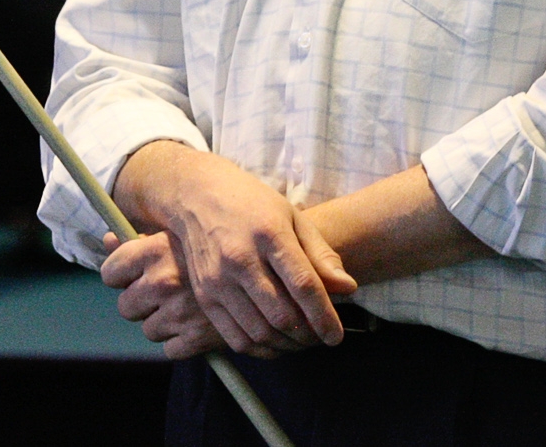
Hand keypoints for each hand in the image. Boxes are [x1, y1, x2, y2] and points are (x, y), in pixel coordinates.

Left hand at [101, 231, 230, 358]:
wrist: (272, 265)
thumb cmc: (222, 243)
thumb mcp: (182, 233)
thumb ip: (141, 240)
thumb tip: (107, 240)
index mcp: (157, 249)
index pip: (111, 272)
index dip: (119, 276)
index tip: (133, 277)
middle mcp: (164, 279)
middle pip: (126, 306)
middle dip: (141, 304)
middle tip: (164, 296)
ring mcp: (180, 310)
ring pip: (149, 330)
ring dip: (164, 324)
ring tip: (187, 309)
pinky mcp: (197, 337)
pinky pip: (171, 349)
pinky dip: (184, 342)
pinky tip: (199, 325)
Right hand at [110, 142, 355, 357]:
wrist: (196, 195)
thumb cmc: (253, 204)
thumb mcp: (293, 217)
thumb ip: (321, 254)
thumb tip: (348, 288)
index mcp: (269, 233)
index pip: (303, 285)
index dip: (324, 316)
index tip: (336, 336)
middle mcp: (241, 259)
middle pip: (282, 314)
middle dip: (308, 335)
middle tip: (321, 338)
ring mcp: (218, 280)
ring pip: (259, 331)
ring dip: (287, 345)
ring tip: (303, 342)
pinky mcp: (205, 295)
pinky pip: (235, 337)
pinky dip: (261, 349)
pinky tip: (276, 344)